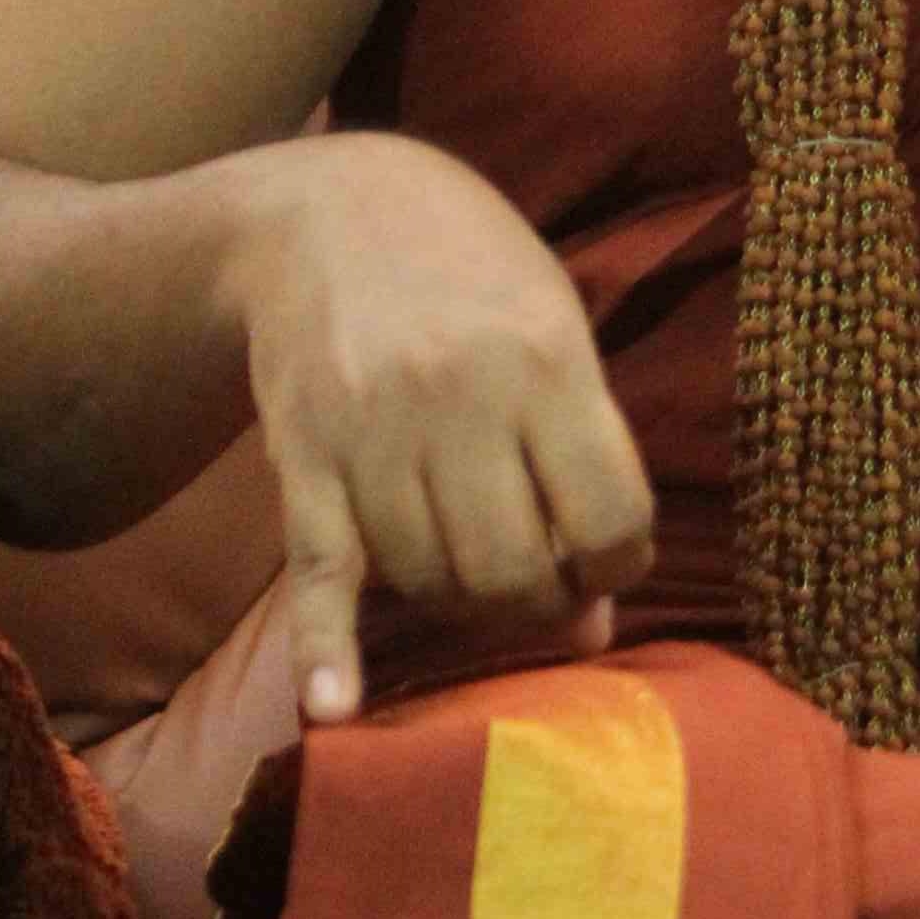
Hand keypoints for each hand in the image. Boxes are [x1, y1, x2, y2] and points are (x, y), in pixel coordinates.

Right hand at [224, 134, 658, 729]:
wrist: (322, 211)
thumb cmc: (468, 276)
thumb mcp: (551, 332)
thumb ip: (584, 465)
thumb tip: (599, 623)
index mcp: (544, 359)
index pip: (610, 517)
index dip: (617, 563)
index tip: (601, 555)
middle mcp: (459, 396)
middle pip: (513, 569)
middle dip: (535, 600)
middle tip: (533, 578)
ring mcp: (373, 430)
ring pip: (427, 581)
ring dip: (454, 602)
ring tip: (464, 564)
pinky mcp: (302, 456)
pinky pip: (319, 571)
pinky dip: (325, 648)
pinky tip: (332, 707)